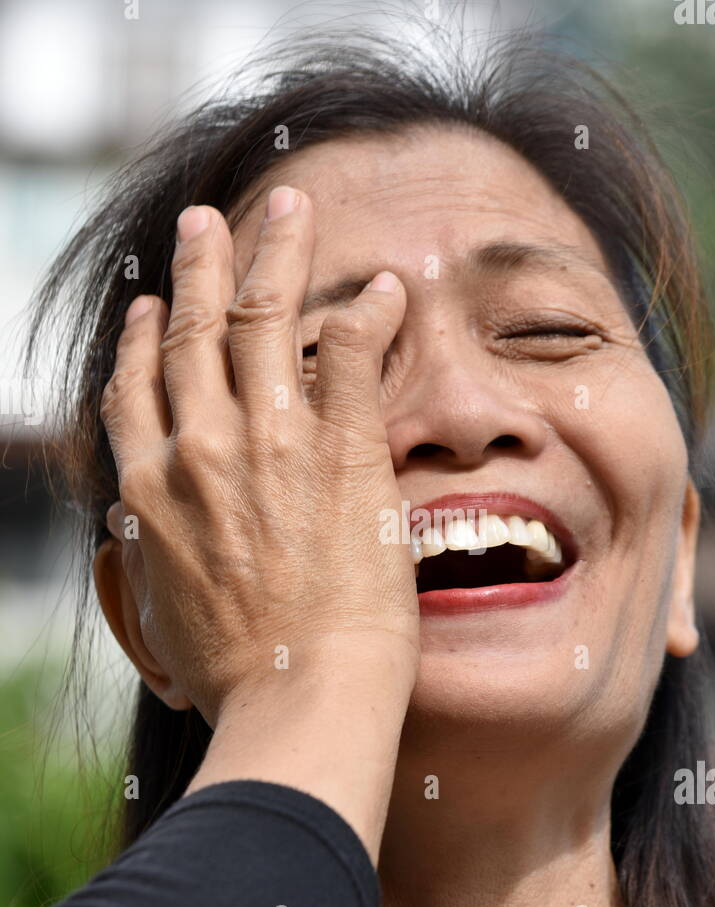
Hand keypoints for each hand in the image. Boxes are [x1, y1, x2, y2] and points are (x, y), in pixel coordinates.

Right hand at [98, 187, 418, 728]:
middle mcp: (197, 450)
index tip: (148, 307)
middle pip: (191, 331)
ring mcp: (268, 442)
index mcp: (148, 490)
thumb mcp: (162, 617)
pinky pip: (355, 355)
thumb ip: (154, 564)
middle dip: (198, 266)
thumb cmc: (235, 681)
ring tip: (289, 205)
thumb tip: (147, 551)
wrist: (296, 701)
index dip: (142, 338)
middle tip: (205, 221)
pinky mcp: (340, 452)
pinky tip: (386, 285)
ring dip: (276, 251)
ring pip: (265, 317)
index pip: (136, 389)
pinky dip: (371, 312)